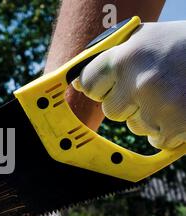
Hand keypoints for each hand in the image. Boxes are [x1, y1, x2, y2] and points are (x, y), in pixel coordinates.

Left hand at [73, 21, 185, 148]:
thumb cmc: (184, 46)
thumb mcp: (148, 38)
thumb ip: (112, 57)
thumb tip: (78, 83)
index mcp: (127, 53)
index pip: (89, 82)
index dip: (101, 86)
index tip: (111, 85)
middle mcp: (138, 77)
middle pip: (111, 109)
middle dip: (129, 102)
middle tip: (155, 85)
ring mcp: (157, 103)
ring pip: (134, 126)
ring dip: (151, 117)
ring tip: (174, 94)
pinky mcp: (174, 125)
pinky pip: (157, 140)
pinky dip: (170, 132)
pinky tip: (183, 110)